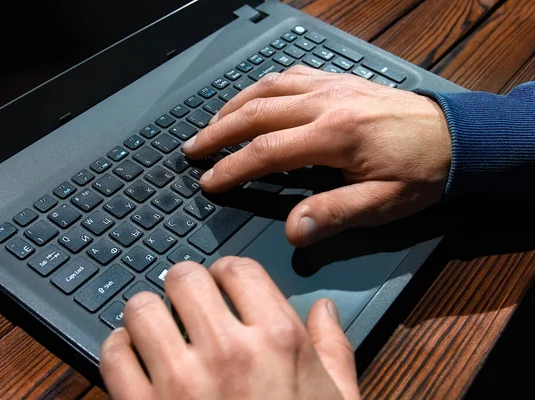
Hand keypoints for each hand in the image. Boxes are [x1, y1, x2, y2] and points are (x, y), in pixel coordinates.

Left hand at [100, 258, 360, 399]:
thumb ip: (334, 349)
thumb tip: (325, 309)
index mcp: (279, 340)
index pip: (237, 268)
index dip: (226, 273)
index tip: (222, 285)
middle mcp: (227, 351)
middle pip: (184, 277)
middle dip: (184, 286)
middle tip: (187, 304)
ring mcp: (180, 382)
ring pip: (141, 308)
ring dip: (147, 315)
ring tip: (159, 330)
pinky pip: (112, 353)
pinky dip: (119, 350)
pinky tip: (136, 362)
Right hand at [183, 66, 450, 245]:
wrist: (457, 136)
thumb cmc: (422, 172)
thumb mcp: (384, 202)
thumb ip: (335, 213)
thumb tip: (292, 230)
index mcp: (333, 135)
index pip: (266, 151)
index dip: (232, 168)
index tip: (209, 183)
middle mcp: (325, 103)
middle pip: (256, 112)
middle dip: (218, 133)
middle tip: (191, 149)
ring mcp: (330, 86)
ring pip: (268, 89)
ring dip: (234, 106)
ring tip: (211, 125)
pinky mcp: (338, 81)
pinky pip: (291, 76)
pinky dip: (263, 86)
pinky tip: (254, 98)